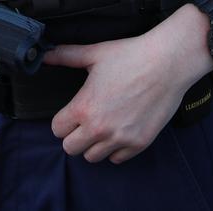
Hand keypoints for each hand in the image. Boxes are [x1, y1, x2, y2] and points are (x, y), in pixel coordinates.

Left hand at [44, 20, 202, 163]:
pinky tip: (119, 129)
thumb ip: (65, 56)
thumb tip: (45, 55)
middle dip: (74, 135)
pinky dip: (115, 148)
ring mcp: (120, 139)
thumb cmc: (130, 55)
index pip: (57, 129)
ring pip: (93, 157)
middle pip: (71, 148)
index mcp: (84, 108)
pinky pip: (117, 159)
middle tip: (85, 119)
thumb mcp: (94, 53)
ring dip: (93, 144)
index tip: (71, 112)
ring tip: (102, 125)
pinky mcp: (139, 144)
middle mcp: (99, 129)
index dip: (62, 119)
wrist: (166, 63)